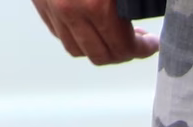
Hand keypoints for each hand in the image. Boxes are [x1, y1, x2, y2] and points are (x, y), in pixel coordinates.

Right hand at [30, 0, 159, 64]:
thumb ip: (131, 5)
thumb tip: (146, 21)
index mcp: (99, 5)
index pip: (124, 47)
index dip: (143, 49)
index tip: (152, 44)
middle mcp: (73, 11)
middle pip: (101, 56)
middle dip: (122, 54)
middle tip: (136, 43)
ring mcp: (53, 8)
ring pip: (76, 49)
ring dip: (98, 48)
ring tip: (113, 36)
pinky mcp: (39, 2)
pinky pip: (58, 32)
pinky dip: (76, 35)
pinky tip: (90, 25)